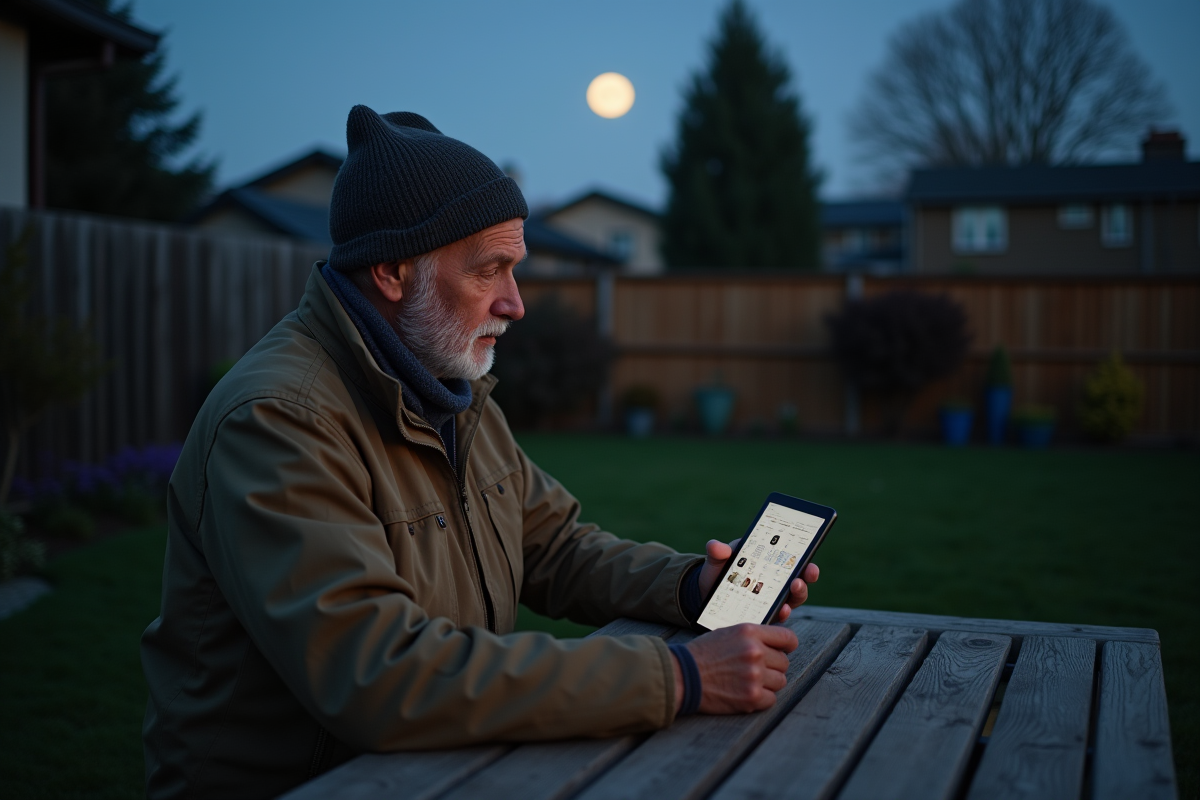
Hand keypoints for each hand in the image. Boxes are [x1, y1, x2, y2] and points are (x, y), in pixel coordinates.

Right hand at [671, 623, 798, 713]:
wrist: (683, 676)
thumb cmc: (703, 653)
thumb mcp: (728, 633)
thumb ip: (753, 637)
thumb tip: (776, 644)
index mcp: (750, 632)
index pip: (788, 638)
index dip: (787, 646)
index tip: (784, 651)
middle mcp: (755, 652)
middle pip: (784, 662)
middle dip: (772, 667)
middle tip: (754, 670)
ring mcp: (754, 675)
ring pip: (780, 681)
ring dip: (767, 683)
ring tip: (747, 681)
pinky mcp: (751, 697)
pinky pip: (771, 699)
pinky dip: (761, 699)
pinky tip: (745, 693)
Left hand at [697, 539, 819, 622]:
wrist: (704, 597)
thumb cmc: (716, 574)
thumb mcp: (716, 560)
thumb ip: (717, 552)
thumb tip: (716, 546)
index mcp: (767, 562)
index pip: (791, 559)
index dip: (805, 559)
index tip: (809, 558)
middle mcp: (774, 581)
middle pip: (798, 580)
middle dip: (805, 578)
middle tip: (803, 576)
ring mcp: (771, 599)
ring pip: (792, 599)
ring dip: (797, 595)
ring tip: (793, 591)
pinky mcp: (764, 615)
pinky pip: (777, 616)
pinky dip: (781, 613)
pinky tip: (780, 611)